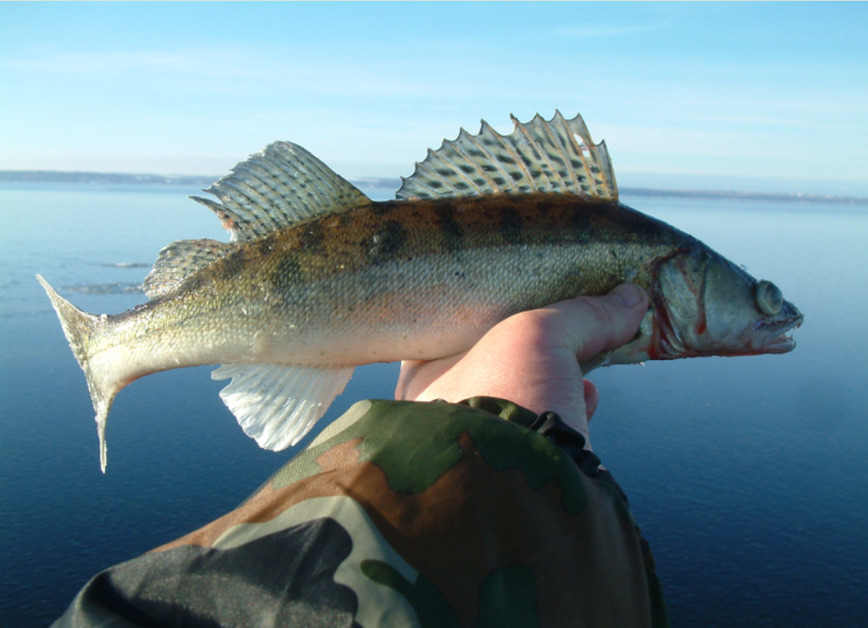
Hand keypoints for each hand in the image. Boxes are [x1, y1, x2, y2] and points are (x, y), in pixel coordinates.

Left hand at [395, 283, 647, 449]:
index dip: (486, 308)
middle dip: (534, 343)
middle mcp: (445, 406)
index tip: (518, 291)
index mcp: (426, 373)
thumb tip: (632, 297)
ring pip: (523, 393)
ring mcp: (481, 437)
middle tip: (563, 318)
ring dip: (558, 373)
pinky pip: (546, 425)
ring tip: (586, 353)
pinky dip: (570, 407)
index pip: (449, 329)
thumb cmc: (503, 396)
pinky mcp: (519, 462)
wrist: (520, 486)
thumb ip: (582, 315)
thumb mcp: (539, 336)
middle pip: (495, 359)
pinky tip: (588, 395)